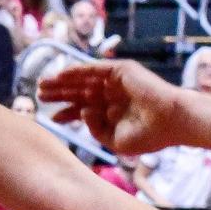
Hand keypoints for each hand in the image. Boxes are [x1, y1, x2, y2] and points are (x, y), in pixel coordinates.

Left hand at [36, 61, 193, 156]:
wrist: (171, 121)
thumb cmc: (148, 135)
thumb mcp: (114, 140)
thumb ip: (95, 129)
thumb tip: (81, 112)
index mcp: (113, 112)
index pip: (84, 110)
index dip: (67, 113)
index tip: (51, 117)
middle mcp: (113, 95)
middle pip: (79, 93)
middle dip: (59, 94)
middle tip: (39, 95)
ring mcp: (116, 82)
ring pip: (83, 80)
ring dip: (63, 82)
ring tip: (43, 85)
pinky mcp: (121, 70)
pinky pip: (94, 69)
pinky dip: (77, 70)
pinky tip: (60, 74)